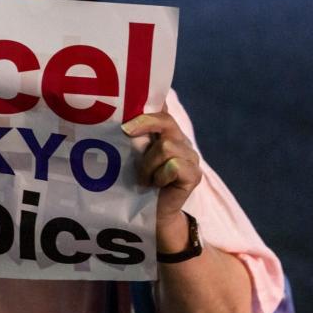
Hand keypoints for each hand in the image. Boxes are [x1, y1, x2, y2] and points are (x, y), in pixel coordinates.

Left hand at [121, 105, 201, 225]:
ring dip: (149, 163)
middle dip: (143, 124)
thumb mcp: (132, 156)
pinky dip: (160, 175)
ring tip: (144, 177)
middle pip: (165, 121)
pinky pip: (174, 165)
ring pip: (166, 146)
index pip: (163, 109)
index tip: (137, 98)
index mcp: (167, 132)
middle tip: (125, 131)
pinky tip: (157, 184)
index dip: (152, 102)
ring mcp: (191, 156)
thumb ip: (131, 136)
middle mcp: (181, 140)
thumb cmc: (138, 183)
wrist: (151, 214)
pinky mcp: (195, 174)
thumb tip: (118, 117)